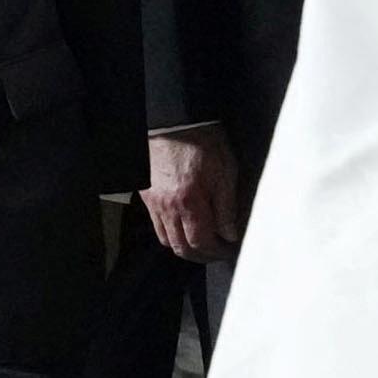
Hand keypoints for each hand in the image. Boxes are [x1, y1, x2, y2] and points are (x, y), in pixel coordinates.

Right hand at [142, 130, 242, 263]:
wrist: (176, 122)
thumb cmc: (203, 143)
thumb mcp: (225, 172)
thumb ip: (227, 207)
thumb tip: (230, 234)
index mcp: (188, 202)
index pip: (201, 243)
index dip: (217, 252)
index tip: (229, 248)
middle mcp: (167, 207)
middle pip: (181, 248)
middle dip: (202, 255)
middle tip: (217, 251)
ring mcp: (154, 203)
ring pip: (166, 240)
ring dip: (185, 247)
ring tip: (202, 243)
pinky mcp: (147, 196)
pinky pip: (157, 225)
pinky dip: (171, 233)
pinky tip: (185, 226)